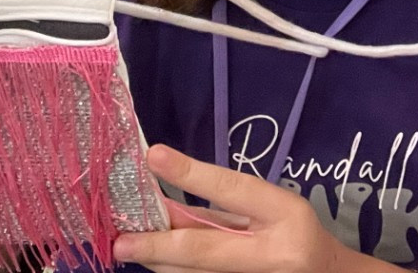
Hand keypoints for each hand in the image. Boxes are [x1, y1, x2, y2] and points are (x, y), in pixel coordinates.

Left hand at [112, 144, 345, 272]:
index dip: (191, 174)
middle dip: (156, 246)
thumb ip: (221, 206)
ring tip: (128, 246)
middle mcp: (269, 254)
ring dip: (157, 260)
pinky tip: (155, 259)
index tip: (153, 156)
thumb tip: (166, 201)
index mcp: (284, 214)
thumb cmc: (296, 231)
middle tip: (120, 243)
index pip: (231, 190)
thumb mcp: (270, 207)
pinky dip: (173, 270)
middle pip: (202, 250)